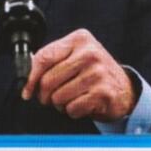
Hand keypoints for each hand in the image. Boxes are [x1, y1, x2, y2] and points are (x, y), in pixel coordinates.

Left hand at [21, 29, 136, 121]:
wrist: (124, 89)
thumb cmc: (94, 73)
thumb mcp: (75, 57)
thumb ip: (52, 61)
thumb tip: (26, 77)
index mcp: (79, 39)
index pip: (44, 57)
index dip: (30, 78)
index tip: (27, 91)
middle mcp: (90, 53)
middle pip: (48, 80)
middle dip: (45, 96)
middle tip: (51, 98)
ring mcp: (98, 72)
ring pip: (58, 97)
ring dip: (60, 104)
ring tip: (71, 99)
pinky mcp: (103, 92)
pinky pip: (72, 108)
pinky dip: (73, 111)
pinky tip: (82, 104)